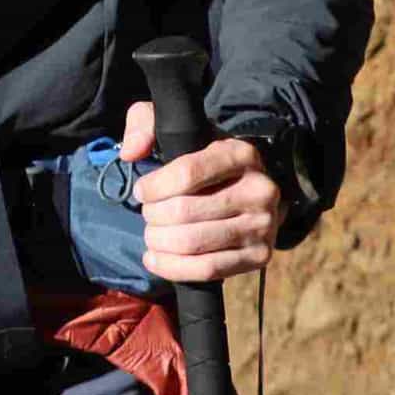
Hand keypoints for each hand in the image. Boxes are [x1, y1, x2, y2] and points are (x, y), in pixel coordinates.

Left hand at [122, 101, 283, 285]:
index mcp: (241, 154)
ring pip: (193, 242)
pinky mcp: (260, 255)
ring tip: (151, 234)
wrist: (248, 191)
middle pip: (185, 211)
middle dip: (153, 216)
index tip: (141, 191)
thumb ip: (145, 125)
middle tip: (148, 214)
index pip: (187, 173)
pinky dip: (173, 268)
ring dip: (159, 241)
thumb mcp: (177, 130)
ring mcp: (263, 225)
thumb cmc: (204, 160)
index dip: (154, 186)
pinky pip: (208, 269)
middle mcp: (259, 189)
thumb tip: (130, 152)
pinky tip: (155, 258)